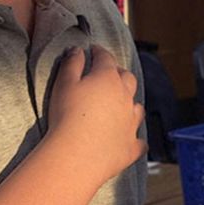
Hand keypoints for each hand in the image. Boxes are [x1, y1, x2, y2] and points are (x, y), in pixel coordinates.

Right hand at [47, 45, 145, 187]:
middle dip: (119, 74)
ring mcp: (131, 122)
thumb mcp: (64, 84)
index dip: (99, 52)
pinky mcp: (131, 146)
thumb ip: (72, 64)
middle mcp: (125, 97)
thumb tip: (78, 50)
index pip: (106, 58)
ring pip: (137, 108)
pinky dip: (135, 138)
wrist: (76, 154)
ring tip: (120, 105)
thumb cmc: (67, 115)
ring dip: (130, 104)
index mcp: (108, 79)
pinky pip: (139, 141)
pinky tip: (131, 139)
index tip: (94, 50)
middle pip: (127, 79)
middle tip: (108, 75)